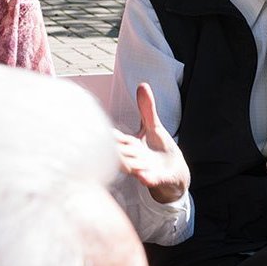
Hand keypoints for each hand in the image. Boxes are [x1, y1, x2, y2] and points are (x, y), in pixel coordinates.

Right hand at [114, 82, 188, 204]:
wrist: (175, 172)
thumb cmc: (159, 149)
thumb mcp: (154, 127)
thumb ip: (147, 109)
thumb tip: (142, 85)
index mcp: (130, 145)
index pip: (114, 139)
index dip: (104, 134)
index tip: (91, 129)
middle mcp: (133, 158)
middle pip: (119, 154)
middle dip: (113, 149)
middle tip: (106, 144)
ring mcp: (144, 170)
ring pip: (132, 168)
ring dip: (129, 164)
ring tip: (127, 161)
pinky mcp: (157, 178)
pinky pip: (151, 180)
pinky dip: (147, 179)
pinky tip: (144, 178)